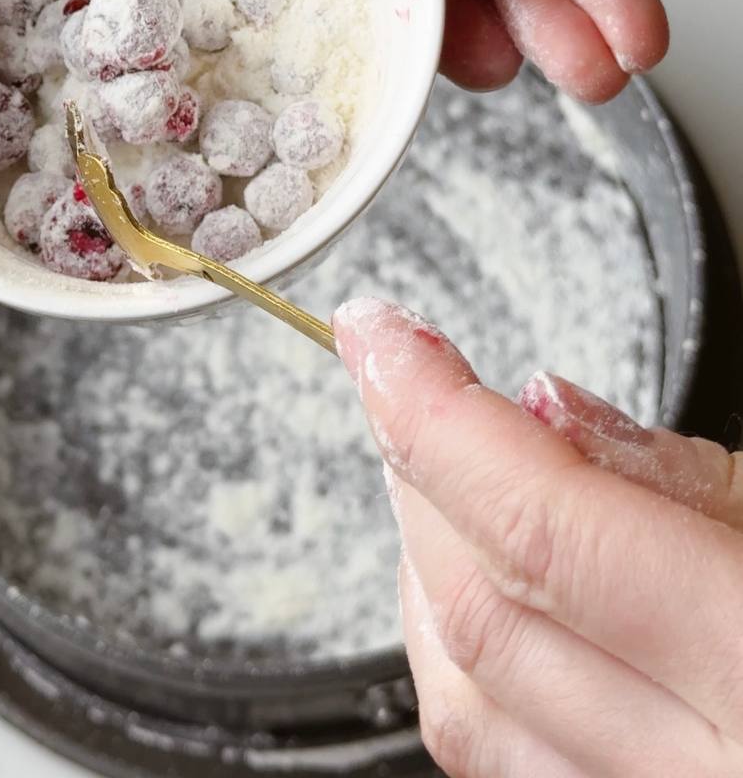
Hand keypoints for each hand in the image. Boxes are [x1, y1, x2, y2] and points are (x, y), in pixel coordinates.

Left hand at [333, 297, 742, 776]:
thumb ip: (689, 480)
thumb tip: (540, 410)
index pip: (547, 528)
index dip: (437, 412)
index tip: (378, 333)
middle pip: (485, 607)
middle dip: (418, 468)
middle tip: (403, 379)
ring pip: (464, 698)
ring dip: (424, 559)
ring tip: (429, 464)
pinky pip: (498, 759)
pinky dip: (460, 657)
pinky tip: (469, 587)